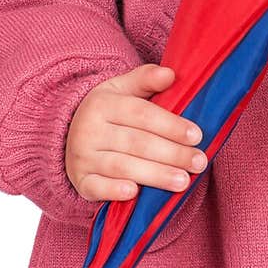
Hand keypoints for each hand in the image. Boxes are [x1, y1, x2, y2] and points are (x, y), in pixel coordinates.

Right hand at [65, 63, 207, 201]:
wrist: (68, 134)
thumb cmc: (109, 111)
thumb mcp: (123, 88)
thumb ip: (146, 79)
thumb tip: (170, 74)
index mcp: (102, 103)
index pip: (142, 114)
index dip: (171, 125)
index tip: (197, 136)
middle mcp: (89, 129)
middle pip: (137, 143)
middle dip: (172, 154)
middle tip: (199, 162)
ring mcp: (82, 157)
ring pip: (122, 166)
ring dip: (155, 175)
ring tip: (183, 181)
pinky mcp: (79, 180)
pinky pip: (95, 187)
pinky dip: (114, 191)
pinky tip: (135, 193)